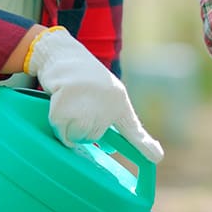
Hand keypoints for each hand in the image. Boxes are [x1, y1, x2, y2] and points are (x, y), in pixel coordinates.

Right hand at [24, 27, 163, 161]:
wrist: (62, 53)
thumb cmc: (82, 80)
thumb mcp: (101, 98)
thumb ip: (104, 121)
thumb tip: (108, 150)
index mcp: (118, 101)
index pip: (132, 128)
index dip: (144, 145)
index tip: (156, 158)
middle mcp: (108, 99)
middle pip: (92, 136)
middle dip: (80, 128)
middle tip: (77, 108)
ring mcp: (89, 96)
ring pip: (76, 133)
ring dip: (67, 126)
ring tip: (68, 105)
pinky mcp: (68, 93)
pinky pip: (60, 125)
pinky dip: (55, 119)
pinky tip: (58, 102)